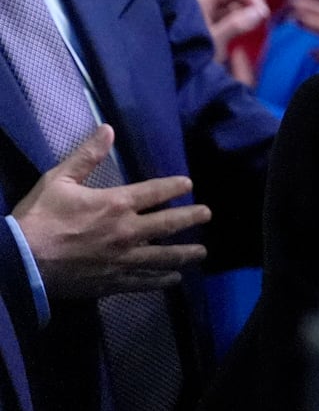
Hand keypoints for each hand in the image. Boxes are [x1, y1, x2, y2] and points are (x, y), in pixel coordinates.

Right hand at [12, 126, 209, 298]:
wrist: (19, 262)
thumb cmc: (37, 218)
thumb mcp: (58, 180)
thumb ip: (86, 156)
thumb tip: (108, 129)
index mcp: (116, 203)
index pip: (156, 192)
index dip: (175, 186)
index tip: (189, 184)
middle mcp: (127, 231)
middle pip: (169, 224)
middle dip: (191, 218)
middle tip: (207, 214)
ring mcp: (123, 259)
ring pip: (164, 256)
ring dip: (186, 254)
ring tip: (202, 252)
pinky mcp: (112, 282)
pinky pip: (144, 282)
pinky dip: (162, 281)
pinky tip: (174, 279)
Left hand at [194, 0, 269, 59]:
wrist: (172, 73)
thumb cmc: (187, 56)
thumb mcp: (212, 40)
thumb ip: (236, 24)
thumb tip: (260, 12)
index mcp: (201, 0)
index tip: (262, 11)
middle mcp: (204, 3)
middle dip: (251, 1)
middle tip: (264, 18)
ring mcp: (208, 15)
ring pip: (234, 5)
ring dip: (248, 11)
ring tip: (257, 25)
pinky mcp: (212, 27)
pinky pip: (231, 17)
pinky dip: (242, 20)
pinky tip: (247, 31)